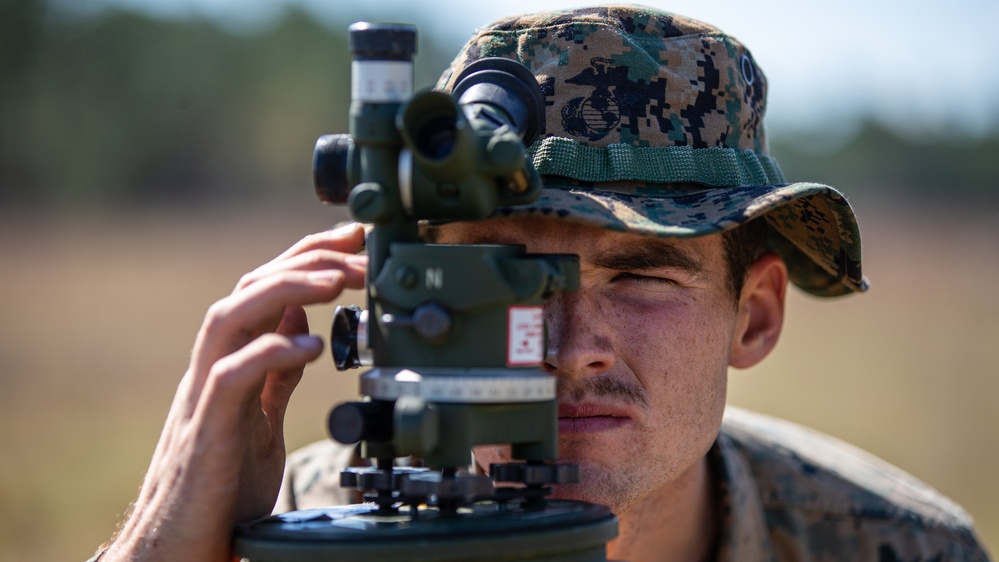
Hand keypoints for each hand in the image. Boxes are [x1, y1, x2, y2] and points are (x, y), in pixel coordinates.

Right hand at [102, 223, 367, 561]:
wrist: (181, 544)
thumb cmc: (221, 485)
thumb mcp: (259, 417)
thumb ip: (275, 372)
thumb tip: (300, 328)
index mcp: (231, 361)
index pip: (267, 289)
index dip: (309, 255)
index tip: (355, 237)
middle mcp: (213, 367)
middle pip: (250, 287)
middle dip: (306, 259)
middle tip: (359, 250)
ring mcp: (204, 396)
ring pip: (231, 316)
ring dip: (286, 289)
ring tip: (336, 280)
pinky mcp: (206, 431)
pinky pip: (230, 376)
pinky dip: (270, 352)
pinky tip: (311, 346)